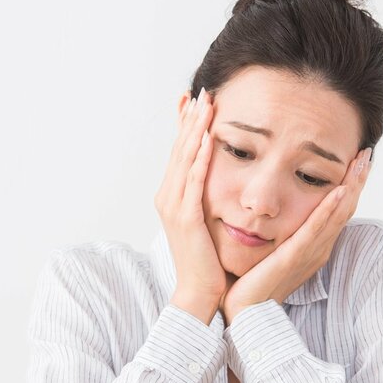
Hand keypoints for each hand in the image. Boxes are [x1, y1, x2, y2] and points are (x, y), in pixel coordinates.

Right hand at [154, 87, 224, 321]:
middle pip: (180, 149)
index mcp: (172, 196)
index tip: (195, 100)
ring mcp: (174, 207)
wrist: (200, 292)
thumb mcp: (203, 221)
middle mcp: (168, 197)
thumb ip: (205, 196)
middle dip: (190, 119)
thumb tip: (215, 177)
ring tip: (205, 104)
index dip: (186, 125)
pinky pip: (194, 182)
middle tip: (202, 90)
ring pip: (185, 159)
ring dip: (195, 130)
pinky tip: (208, 138)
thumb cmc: (206, 259)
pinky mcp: (186, 218)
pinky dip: (200, 158)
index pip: (180, 153)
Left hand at [219, 147, 372, 323]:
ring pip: (337, 215)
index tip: (357, 161)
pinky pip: (315, 230)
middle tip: (367, 153)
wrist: (244, 314)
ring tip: (361, 162)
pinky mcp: (294, 257)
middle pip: (345, 209)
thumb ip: (281, 233)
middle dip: (357, 180)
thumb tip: (277, 212)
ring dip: (351, 187)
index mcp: (314, 246)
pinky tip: (339, 190)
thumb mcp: (272, 251)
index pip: (337, 211)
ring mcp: (309, 254)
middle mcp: (318, 249)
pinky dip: (329, 209)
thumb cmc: (252, 283)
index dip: (350, 185)